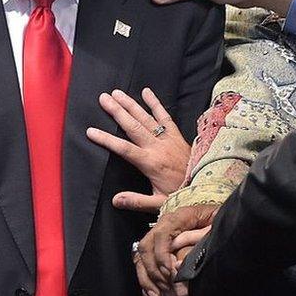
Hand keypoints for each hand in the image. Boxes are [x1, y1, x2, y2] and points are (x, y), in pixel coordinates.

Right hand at [87, 88, 189, 212]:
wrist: (205, 187)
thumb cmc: (180, 195)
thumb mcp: (158, 203)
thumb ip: (137, 201)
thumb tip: (115, 200)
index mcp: (151, 163)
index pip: (124, 149)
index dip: (106, 139)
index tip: (90, 131)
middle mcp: (158, 147)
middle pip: (133, 126)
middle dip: (117, 111)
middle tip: (103, 99)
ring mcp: (168, 138)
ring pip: (146, 118)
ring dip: (130, 104)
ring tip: (116, 93)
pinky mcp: (177, 135)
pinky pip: (165, 116)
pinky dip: (156, 103)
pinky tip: (146, 92)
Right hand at [135, 205, 217, 295]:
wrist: (226, 222)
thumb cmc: (220, 224)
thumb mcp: (215, 230)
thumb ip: (197, 240)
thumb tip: (177, 262)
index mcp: (180, 216)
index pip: (161, 234)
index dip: (161, 254)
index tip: (168, 271)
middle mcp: (166, 224)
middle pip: (146, 245)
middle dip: (152, 269)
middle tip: (165, 286)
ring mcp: (160, 234)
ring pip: (141, 255)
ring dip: (147, 277)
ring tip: (157, 295)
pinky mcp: (160, 245)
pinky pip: (144, 261)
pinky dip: (145, 279)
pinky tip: (151, 294)